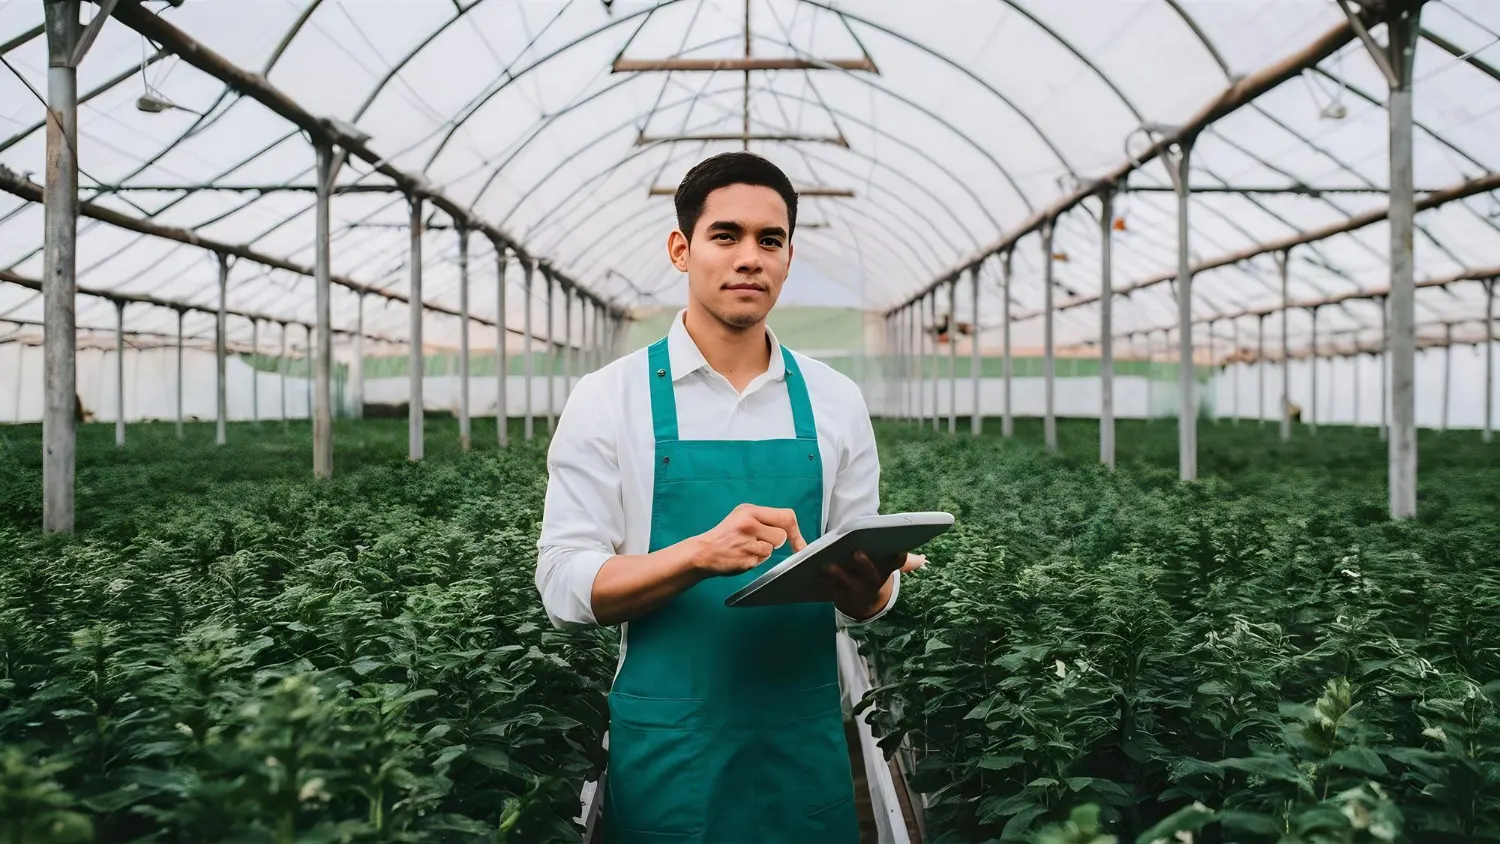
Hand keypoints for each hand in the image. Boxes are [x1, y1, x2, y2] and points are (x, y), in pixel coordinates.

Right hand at [688, 504, 806, 576]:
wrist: (704, 551)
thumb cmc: (727, 533)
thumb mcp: (743, 515)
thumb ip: (766, 519)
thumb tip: (794, 534)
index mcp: (750, 512)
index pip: (786, 517)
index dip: (796, 531)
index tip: (799, 543)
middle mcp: (749, 525)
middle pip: (781, 536)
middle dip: (774, 541)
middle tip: (758, 540)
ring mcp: (747, 544)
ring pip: (771, 550)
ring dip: (763, 551)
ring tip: (747, 547)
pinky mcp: (746, 561)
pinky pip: (761, 561)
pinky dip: (755, 560)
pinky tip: (742, 555)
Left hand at [822, 550, 925, 619]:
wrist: (864, 604)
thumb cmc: (873, 575)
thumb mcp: (886, 568)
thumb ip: (901, 561)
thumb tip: (923, 559)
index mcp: (884, 572)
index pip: (895, 564)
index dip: (898, 559)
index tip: (899, 551)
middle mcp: (871, 583)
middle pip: (869, 575)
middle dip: (863, 564)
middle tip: (856, 552)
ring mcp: (854, 591)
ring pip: (846, 583)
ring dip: (837, 574)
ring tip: (827, 564)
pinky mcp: (838, 595)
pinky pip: (830, 589)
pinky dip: (823, 582)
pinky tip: (815, 573)